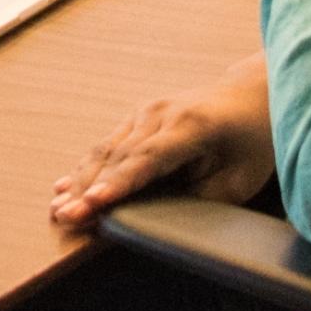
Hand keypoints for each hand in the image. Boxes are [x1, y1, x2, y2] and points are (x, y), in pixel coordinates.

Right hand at [51, 54, 273, 229]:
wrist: (250, 94)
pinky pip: (108, 145)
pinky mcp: (138, 118)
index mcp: (191, 126)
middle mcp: (162, 113)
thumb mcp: (243, 176)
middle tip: (64, 216)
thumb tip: (163, 217)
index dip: (120, 183)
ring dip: (79, 180)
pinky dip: (85, 168)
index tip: (95, 202)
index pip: (149, 159)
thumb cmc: (253, 139)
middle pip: (119, 156)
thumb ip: (205, 196)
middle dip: (88, 189)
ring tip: (56, 207)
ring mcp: (146, 112)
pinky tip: (63, 186)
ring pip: (106, 150)